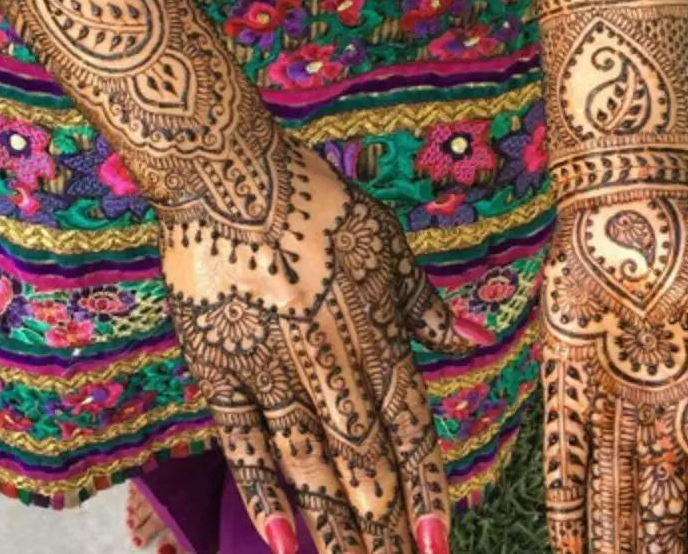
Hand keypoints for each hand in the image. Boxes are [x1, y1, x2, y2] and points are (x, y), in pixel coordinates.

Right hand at [161, 141, 492, 553]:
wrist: (226, 171)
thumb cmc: (314, 200)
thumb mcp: (384, 244)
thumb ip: (423, 302)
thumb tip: (468, 336)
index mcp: (376, 333)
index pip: (410, 431)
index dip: (427, 494)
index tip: (442, 548)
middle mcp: (329, 363)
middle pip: (365, 464)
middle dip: (386, 530)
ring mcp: (271, 370)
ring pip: (310, 467)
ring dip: (336, 528)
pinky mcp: (218, 367)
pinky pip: (245, 443)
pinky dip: (264, 496)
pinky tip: (283, 545)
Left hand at [541, 194, 687, 552]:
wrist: (635, 199)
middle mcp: (658, 416)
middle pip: (660, 506)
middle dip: (658, 551)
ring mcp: (609, 403)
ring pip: (611, 494)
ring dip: (611, 541)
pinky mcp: (563, 382)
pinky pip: (561, 456)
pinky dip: (563, 506)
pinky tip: (566, 548)